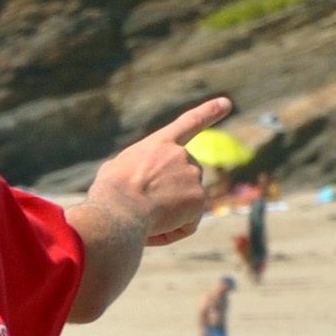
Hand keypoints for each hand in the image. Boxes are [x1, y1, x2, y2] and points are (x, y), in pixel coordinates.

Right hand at [83, 97, 230, 250]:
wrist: (118, 209)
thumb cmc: (109, 193)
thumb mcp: (115, 170)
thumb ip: (137, 170)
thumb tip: (141, 187)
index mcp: (159, 144)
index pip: (188, 124)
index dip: (208, 112)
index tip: (226, 103)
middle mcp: (182, 156)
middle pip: (182, 182)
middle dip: (166, 197)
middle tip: (140, 208)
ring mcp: (193, 177)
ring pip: (183, 205)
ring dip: (165, 217)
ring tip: (141, 220)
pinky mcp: (199, 200)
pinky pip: (186, 224)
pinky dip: (170, 232)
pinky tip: (151, 231)